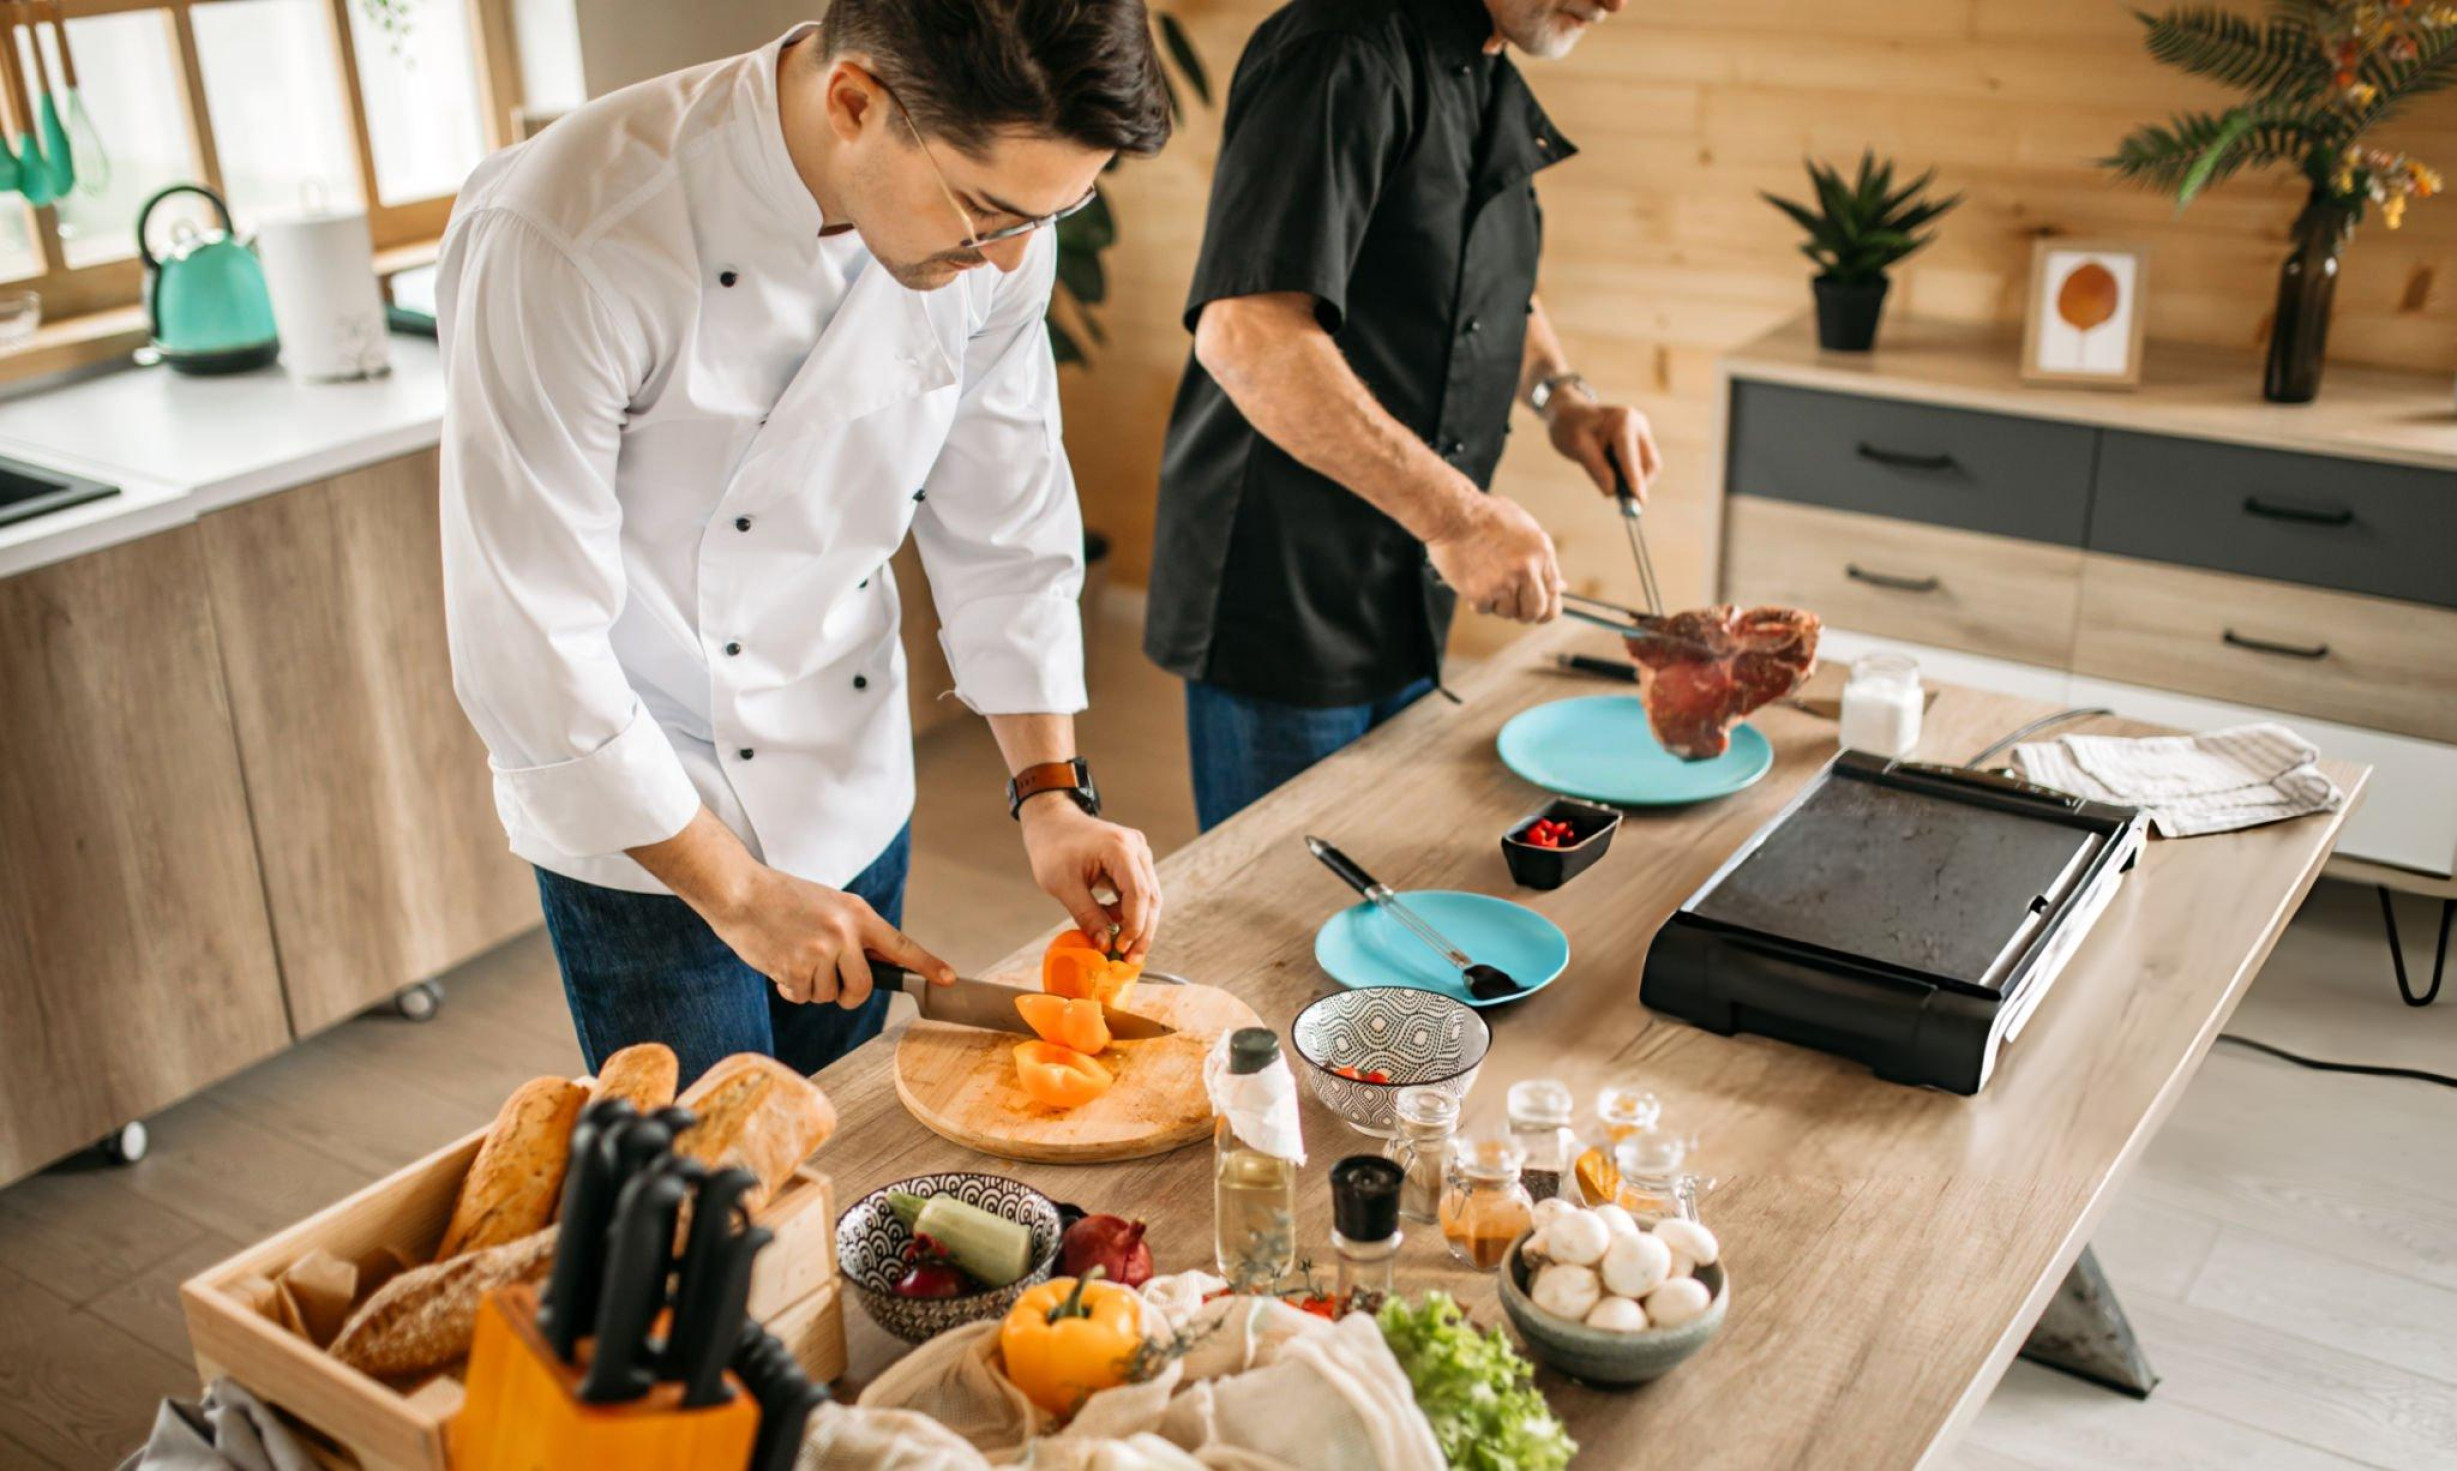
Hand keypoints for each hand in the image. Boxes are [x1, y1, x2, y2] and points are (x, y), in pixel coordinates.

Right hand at [703, 865, 955, 1008]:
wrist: (741, 893)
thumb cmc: (785, 900)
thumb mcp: (830, 905)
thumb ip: (855, 932)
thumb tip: (877, 962)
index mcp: (857, 913)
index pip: (900, 944)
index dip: (928, 965)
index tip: (949, 979)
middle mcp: (844, 932)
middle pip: (863, 987)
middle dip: (848, 994)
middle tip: (831, 982)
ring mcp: (820, 951)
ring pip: (829, 995)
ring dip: (811, 987)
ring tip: (795, 956)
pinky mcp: (795, 969)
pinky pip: (803, 997)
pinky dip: (791, 989)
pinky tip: (780, 964)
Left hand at [1018, 797, 1162, 961]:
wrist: (1051, 822)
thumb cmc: (1053, 848)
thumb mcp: (1063, 886)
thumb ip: (1087, 915)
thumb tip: (1105, 945)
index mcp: (1119, 848)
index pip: (1138, 894)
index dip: (1133, 926)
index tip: (1120, 948)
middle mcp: (1136, 847)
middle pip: (1151, 897)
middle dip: (1142, 932)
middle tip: (1131, 960)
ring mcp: (1138, 852)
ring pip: (1149, 897)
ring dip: (1138, 924)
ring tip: (1121, 948)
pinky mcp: (1134, 859)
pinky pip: (1139, 891)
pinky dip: (1129, 912)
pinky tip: (1113, 926)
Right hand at [1427, 493, 1561, 622]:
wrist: (1452, 514)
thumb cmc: (1485, 516)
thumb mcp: (1524, 529)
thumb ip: (1541, 560)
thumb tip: (1559, 587)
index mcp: (1542, 552)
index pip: (1553, 594)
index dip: (1546, 607)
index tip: (1538, 610)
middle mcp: (1527, 569)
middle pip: (1535, 612)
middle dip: (1524, 613)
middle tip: (1512, 606)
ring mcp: (1504, 583)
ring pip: (1508, 613)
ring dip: (1497, 603)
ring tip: (1485, 579)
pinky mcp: (1480, 594)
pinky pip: (1484, 609)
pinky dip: (1477, 599)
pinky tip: (1471, 579)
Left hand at [1548, 397, 1661, 505]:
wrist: (1570, 413)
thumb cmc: (1570, 428)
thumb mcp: (1577, 447)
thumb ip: (1597, 470)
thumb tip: (1612, 492)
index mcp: (1622, 421)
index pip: (1631, 456)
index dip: (1635, 480)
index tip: (1639, 501)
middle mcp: (1638, 424)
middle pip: (1650, 463)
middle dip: (1640, 484)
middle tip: (1625, 503)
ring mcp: (1642, 431)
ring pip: (1649, 466)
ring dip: (1635, 480)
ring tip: (1607, 479)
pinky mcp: (1641, 439)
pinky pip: (1642, 463)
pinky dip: (1631, 475)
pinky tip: (1610, 471)